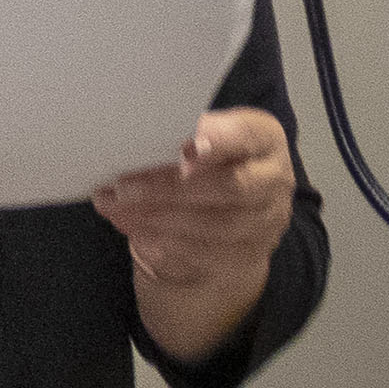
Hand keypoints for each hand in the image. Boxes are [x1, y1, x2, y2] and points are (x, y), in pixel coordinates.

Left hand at [94, 107, 293, 361]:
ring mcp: (264, 223)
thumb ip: (180, 131)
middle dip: (169, 188)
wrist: (229, 206)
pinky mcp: (245, 256)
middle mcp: (273, 181)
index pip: (246, 136)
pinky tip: (131, 227)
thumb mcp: (201, 133)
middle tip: (121, 187)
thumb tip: (138, 131)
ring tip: (115, 207)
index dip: (218, 142)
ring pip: (215, 226)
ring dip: (157, 218)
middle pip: (230, 187)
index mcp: (264, 138)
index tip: (184, 149)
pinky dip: (161, 241)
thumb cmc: (207, 157)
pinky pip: (203, 254)